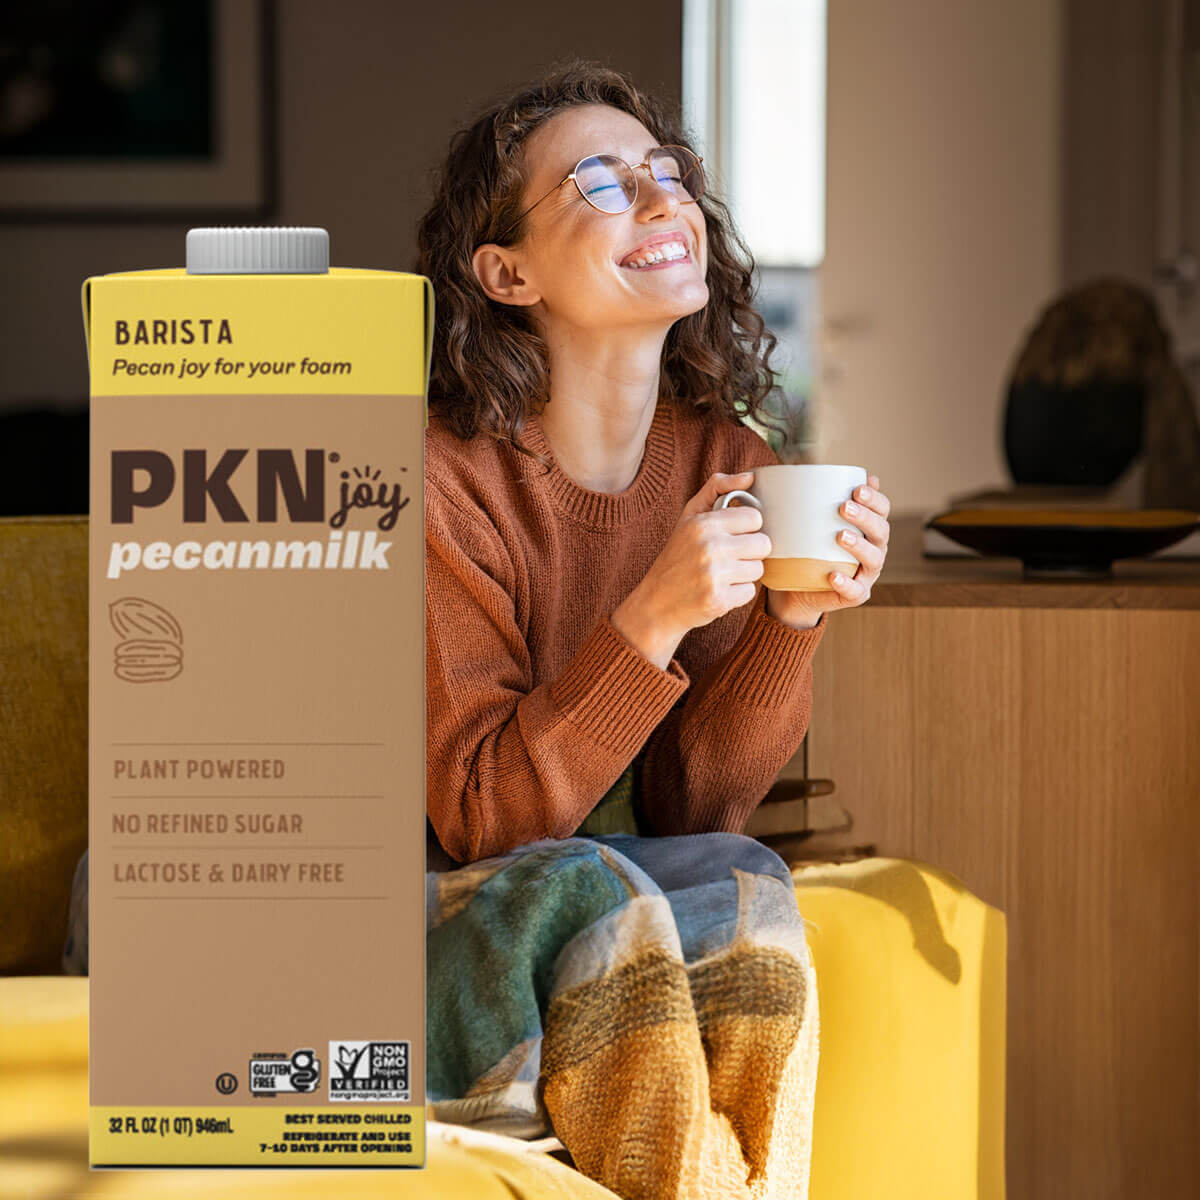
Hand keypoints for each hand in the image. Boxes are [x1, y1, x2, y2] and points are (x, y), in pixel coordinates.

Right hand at [618, 471, 770, 645]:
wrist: (656, 603)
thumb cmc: (677, 556)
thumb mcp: (689, 517)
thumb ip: (717, 488)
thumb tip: (750, 476)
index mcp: (703, 524)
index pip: (755, 518)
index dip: (747, 528)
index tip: (732, 535)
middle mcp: (709, 547)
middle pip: (763, 544)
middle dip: (750, 552)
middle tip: (729, 557)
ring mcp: (714, 575)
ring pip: (758, 569)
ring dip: (744, 574)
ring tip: (722, 575)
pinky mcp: (719, 600)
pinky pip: (750, 592)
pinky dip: (737, 594)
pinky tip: (719, 591)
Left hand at [765, 475, 890, 628]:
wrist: (797, 588)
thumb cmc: (806, 547)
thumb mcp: (808, 522)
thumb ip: (813, 499)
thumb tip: (810, 470)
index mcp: (868, 529)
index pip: (882, 510)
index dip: (875, 499)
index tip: (857, 488)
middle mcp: (874, 549)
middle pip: (881, 531)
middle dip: (865, 517)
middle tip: (843, 507)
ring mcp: (866, 574)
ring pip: (873, 559)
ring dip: (859, 546)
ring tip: (840, 536)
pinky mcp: (855, 595)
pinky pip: (855, 591)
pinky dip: (846, 583)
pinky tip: (833, 575)